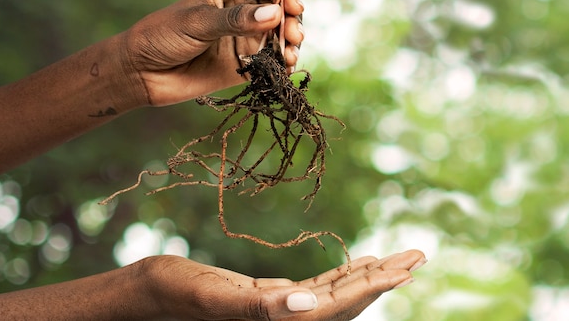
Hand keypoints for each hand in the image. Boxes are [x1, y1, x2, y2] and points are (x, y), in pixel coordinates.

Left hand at [122, 0, 304, 105]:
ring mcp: (247, 35)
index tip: (294, 8)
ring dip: (292, 42)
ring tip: (291, 54)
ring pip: (282, 34)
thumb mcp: (197, 22)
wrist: (142, 73)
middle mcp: (244, 7)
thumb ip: (235, 19)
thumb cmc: (163, 35)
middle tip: (294, 35)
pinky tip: (286, 67)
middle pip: (281, 7)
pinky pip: (274, 59)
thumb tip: (275, 14)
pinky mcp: (248, 61)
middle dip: (292, 20)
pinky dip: (284, 63)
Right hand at [140, 250, 426, 319]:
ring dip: (367, 274)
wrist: (150, 296)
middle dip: (385, 277)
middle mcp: (289, 320)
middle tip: (418, 254)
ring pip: (336, 292)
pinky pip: (315, 287)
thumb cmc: (173, 297)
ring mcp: (282, 311)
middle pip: (349, 300)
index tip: (409, 265)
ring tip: (397, 258)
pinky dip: (339, 275)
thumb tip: (306, 304)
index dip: (377, 284)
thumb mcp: (211, 298)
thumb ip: (259, 307)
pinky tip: (354, 264)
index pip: (341, 305)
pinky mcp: (270, 300)